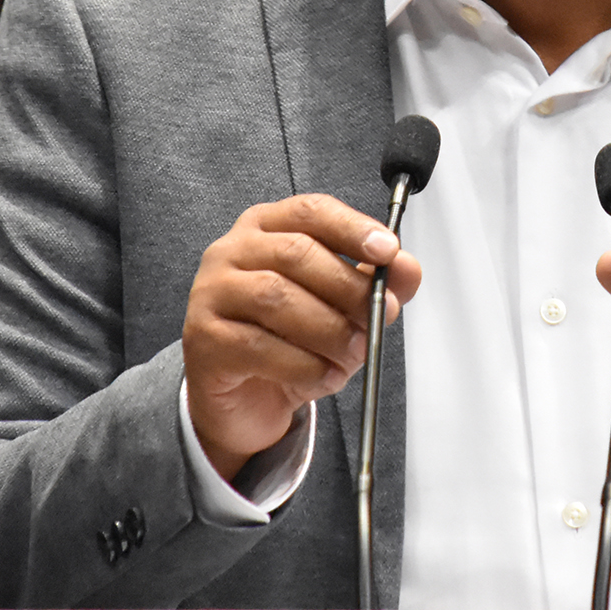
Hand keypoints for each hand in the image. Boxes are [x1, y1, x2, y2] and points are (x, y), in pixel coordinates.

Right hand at [184, 194, 419, 479]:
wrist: (245, 397)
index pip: (310, 212)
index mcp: (266, 227)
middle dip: (348, 286)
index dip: (351, 228)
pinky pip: (258, 346)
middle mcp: (232, 251)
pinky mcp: (203, 339)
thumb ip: (373, 283)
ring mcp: (211, 293)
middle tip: (382, 314)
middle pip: (295, 253)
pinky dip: (302, 364)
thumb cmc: (292, 339)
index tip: (388, 250)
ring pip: (276, 298)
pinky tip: (324, 375)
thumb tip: (408, 269)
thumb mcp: (342, 308)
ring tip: (355, 351)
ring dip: (328, 328)